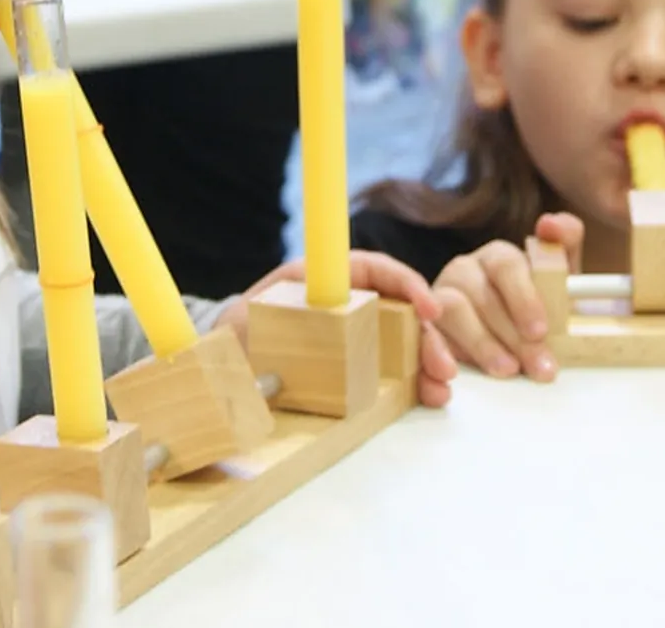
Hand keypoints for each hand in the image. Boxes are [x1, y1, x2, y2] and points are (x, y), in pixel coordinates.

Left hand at [215, 250, 459, 407]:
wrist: (220, 366)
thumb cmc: (232, 336)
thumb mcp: (241, 327)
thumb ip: (259, 330)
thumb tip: (275, 351)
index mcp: (319, 279)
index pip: (371, 268)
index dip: (405, 283)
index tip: (429, 310)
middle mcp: (344, 301)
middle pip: (399, 307)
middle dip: (426, 335)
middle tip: (444, 369)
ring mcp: (355, 331)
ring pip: (404, 337)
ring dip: (429, 360)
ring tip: (442, 390)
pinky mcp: (359, 361)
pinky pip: (396, 364)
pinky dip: (417, 378)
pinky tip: (432, 396)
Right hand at [432, 213, 583, 383]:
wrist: (514, 343)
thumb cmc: (539, 311)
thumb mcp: (560, 282)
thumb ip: (564, 246)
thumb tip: (550, 222)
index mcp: (497, 257)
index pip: (506, 264)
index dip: (524, 297)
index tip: (540, 330)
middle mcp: (464, 270)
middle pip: (481, 294)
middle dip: (513, 335)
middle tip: (538, 366)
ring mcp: (438, 297)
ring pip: (450, 310)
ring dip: (480, 344)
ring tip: (506, 370)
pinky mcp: (423, 325)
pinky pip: (423, 337)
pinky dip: (437, 357)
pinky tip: (456, 376)